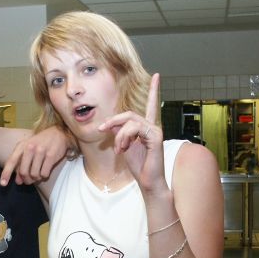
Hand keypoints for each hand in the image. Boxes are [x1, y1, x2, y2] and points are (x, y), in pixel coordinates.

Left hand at [0, 126, 69, 185]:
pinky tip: (45, 171)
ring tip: (38, 175)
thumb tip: (18, 181)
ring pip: (34, 174)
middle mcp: (30, 147)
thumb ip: (21, 164)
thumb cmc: (41, 143)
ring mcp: (41, 151)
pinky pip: (44, 174)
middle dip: (26, 179)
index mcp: (22, 145)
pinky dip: (44, 176)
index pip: (12, 161)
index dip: (6, 173)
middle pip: (23, 172)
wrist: (59, 133)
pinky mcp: (51, 155)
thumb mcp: (28, 149)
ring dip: (36, 178)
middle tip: (29, 181)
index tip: (3, 184)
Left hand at [98, 73, 165, 193]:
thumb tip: (113, 124)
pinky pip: (135, 128)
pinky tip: (125, 149)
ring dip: (119, 135)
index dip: (154, 90)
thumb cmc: (138, 166)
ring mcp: (155, 131)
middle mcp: (152, 127)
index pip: (151, 105)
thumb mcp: (124, 146)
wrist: (148, 181)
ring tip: (119, 149)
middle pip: (129, 114)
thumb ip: (120, 133)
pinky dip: (125, 138)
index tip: (157, 75)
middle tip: (101, 129)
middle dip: (113, 121)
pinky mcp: (156, 136)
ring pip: (130, 121)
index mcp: (146, 128)